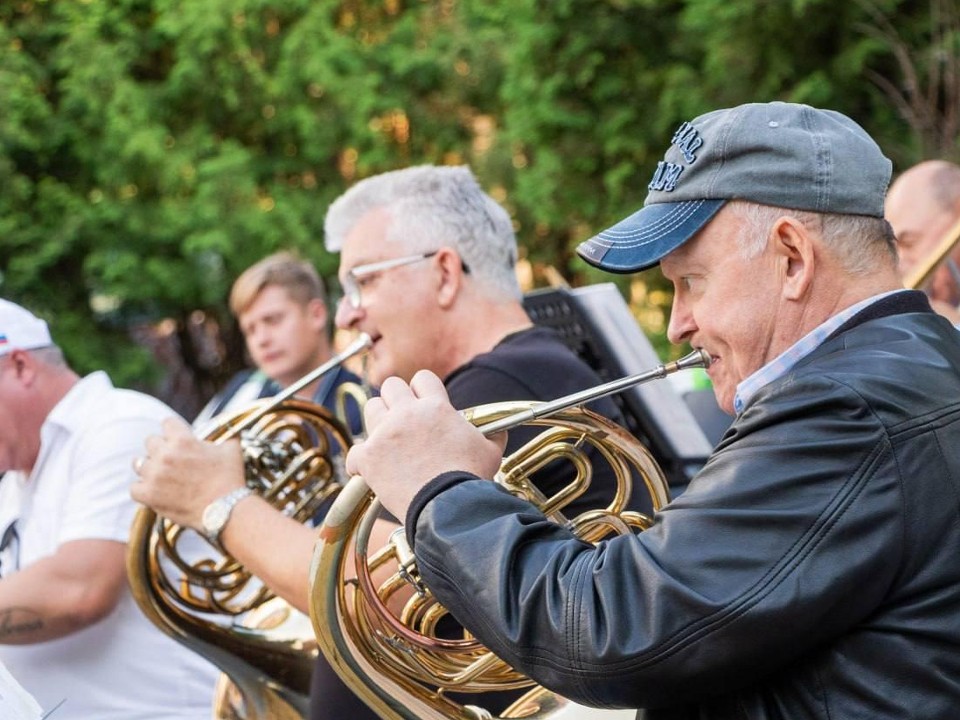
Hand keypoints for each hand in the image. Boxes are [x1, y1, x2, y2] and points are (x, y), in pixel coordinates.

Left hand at [130, 417, 245, 528]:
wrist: (225, 509)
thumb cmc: (229, 479)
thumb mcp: (232, 450)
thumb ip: (227, 435)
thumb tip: (231, 429)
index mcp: (183, 440)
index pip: (167, 423)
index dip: (174, 429)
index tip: (177, 436)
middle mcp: (165, 454)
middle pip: (150, 441)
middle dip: (160, 448)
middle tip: (171, 458)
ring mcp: (154, 475)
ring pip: (139, 463)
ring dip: (149, 468)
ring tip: (160, 475)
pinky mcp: (149, 495)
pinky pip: (134, 488)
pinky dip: (143, 490)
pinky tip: (154, 491)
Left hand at [346, 370, 505, 519]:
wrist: (448, 508)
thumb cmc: (470, 480)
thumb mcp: (491, 452)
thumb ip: (493, 435)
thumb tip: (499, 432)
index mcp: (437, 407)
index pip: (422, 378)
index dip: (422, 389)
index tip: (423, 402)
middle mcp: (407, 414)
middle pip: (390, 386)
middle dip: (396, 399)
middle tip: (402, 418)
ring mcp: (385, 434)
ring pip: (370, 409)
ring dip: (378, 422)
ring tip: (387, 440)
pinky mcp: (369, 458)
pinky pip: (354, 452)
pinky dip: (360, 461)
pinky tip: (369, 470)